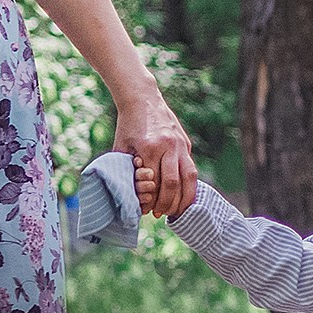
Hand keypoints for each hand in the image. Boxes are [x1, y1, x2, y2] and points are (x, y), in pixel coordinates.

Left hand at [117, 102, 195, 217]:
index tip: (146, 211)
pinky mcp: (186, 143)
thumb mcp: (121, 147)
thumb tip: (132, 196)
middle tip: (161, 214)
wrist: (142, 99)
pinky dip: (189, 184)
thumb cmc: (128, 125)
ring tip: (177, 210)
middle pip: (173, 183)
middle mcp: (168, 146)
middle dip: (167, 204)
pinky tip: (183, 195)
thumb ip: (126, 170)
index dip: (150, 200)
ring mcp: (180, 144)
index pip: (153, 183)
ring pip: (189, 177)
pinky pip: (190, 168)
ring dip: (184, 198)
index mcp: (149, 148)